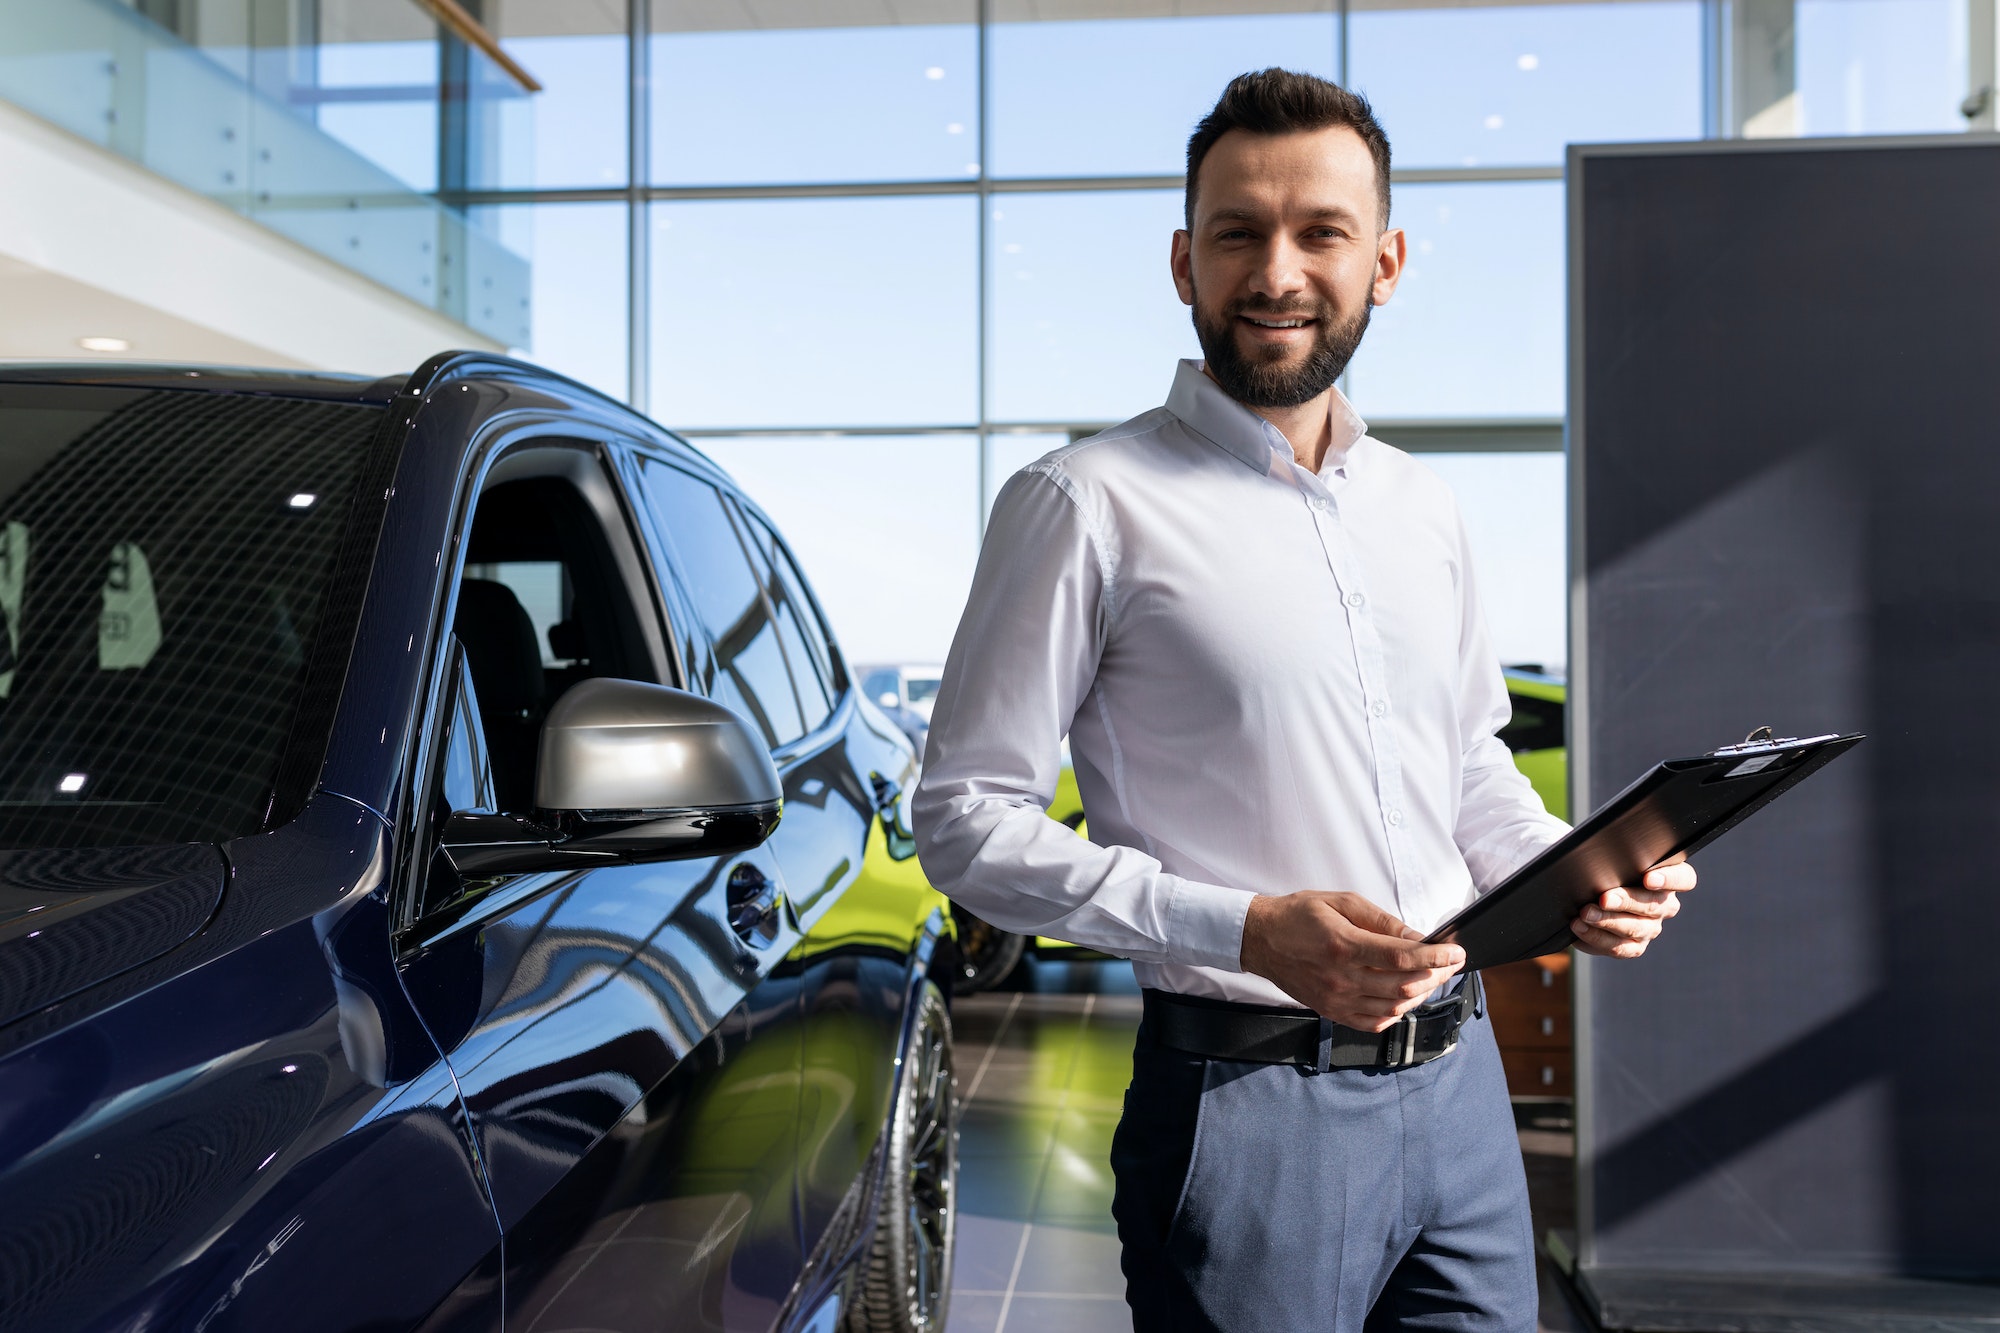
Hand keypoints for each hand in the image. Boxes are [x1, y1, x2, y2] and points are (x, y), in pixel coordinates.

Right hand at [1239, 892, 1464, 1031]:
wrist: (1260, 939)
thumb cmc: (1299, 915)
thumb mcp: (1342, 902)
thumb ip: (1381, 921)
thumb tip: (1416, 937)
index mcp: (1344, 945)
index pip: (1402, 957)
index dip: (1436, 957)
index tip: (1456, 952)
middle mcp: (1341, 978)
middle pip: (1404, 986)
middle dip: (1437, 974)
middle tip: (1452, 962)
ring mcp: (1336, 1000)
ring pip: (1394, 1008)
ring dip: (1421, 994)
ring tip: (1432, 978)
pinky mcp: (1331, 1012)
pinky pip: (1373, 1023)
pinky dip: (1396, 1013)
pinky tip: (1405, 999)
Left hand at [1570, 856, 1694, 957]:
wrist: (1588, 896)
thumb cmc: (1606, 871)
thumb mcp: (1614, 861)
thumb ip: (1618, 859)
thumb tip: (1602, 861)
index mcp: (1668, 878)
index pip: (1684, 878)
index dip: (1669, 879)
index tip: (1648, 878)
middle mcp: (1665, 905)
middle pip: (1654, 904)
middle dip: (1626, 901)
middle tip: (1604, 898)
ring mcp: (1651, 928)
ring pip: (1635, 928)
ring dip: (1608, 920)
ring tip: (1586, 913)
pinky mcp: (1634, 947)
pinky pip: (1619, 947)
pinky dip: (1596, 936)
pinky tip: (1580, 926)